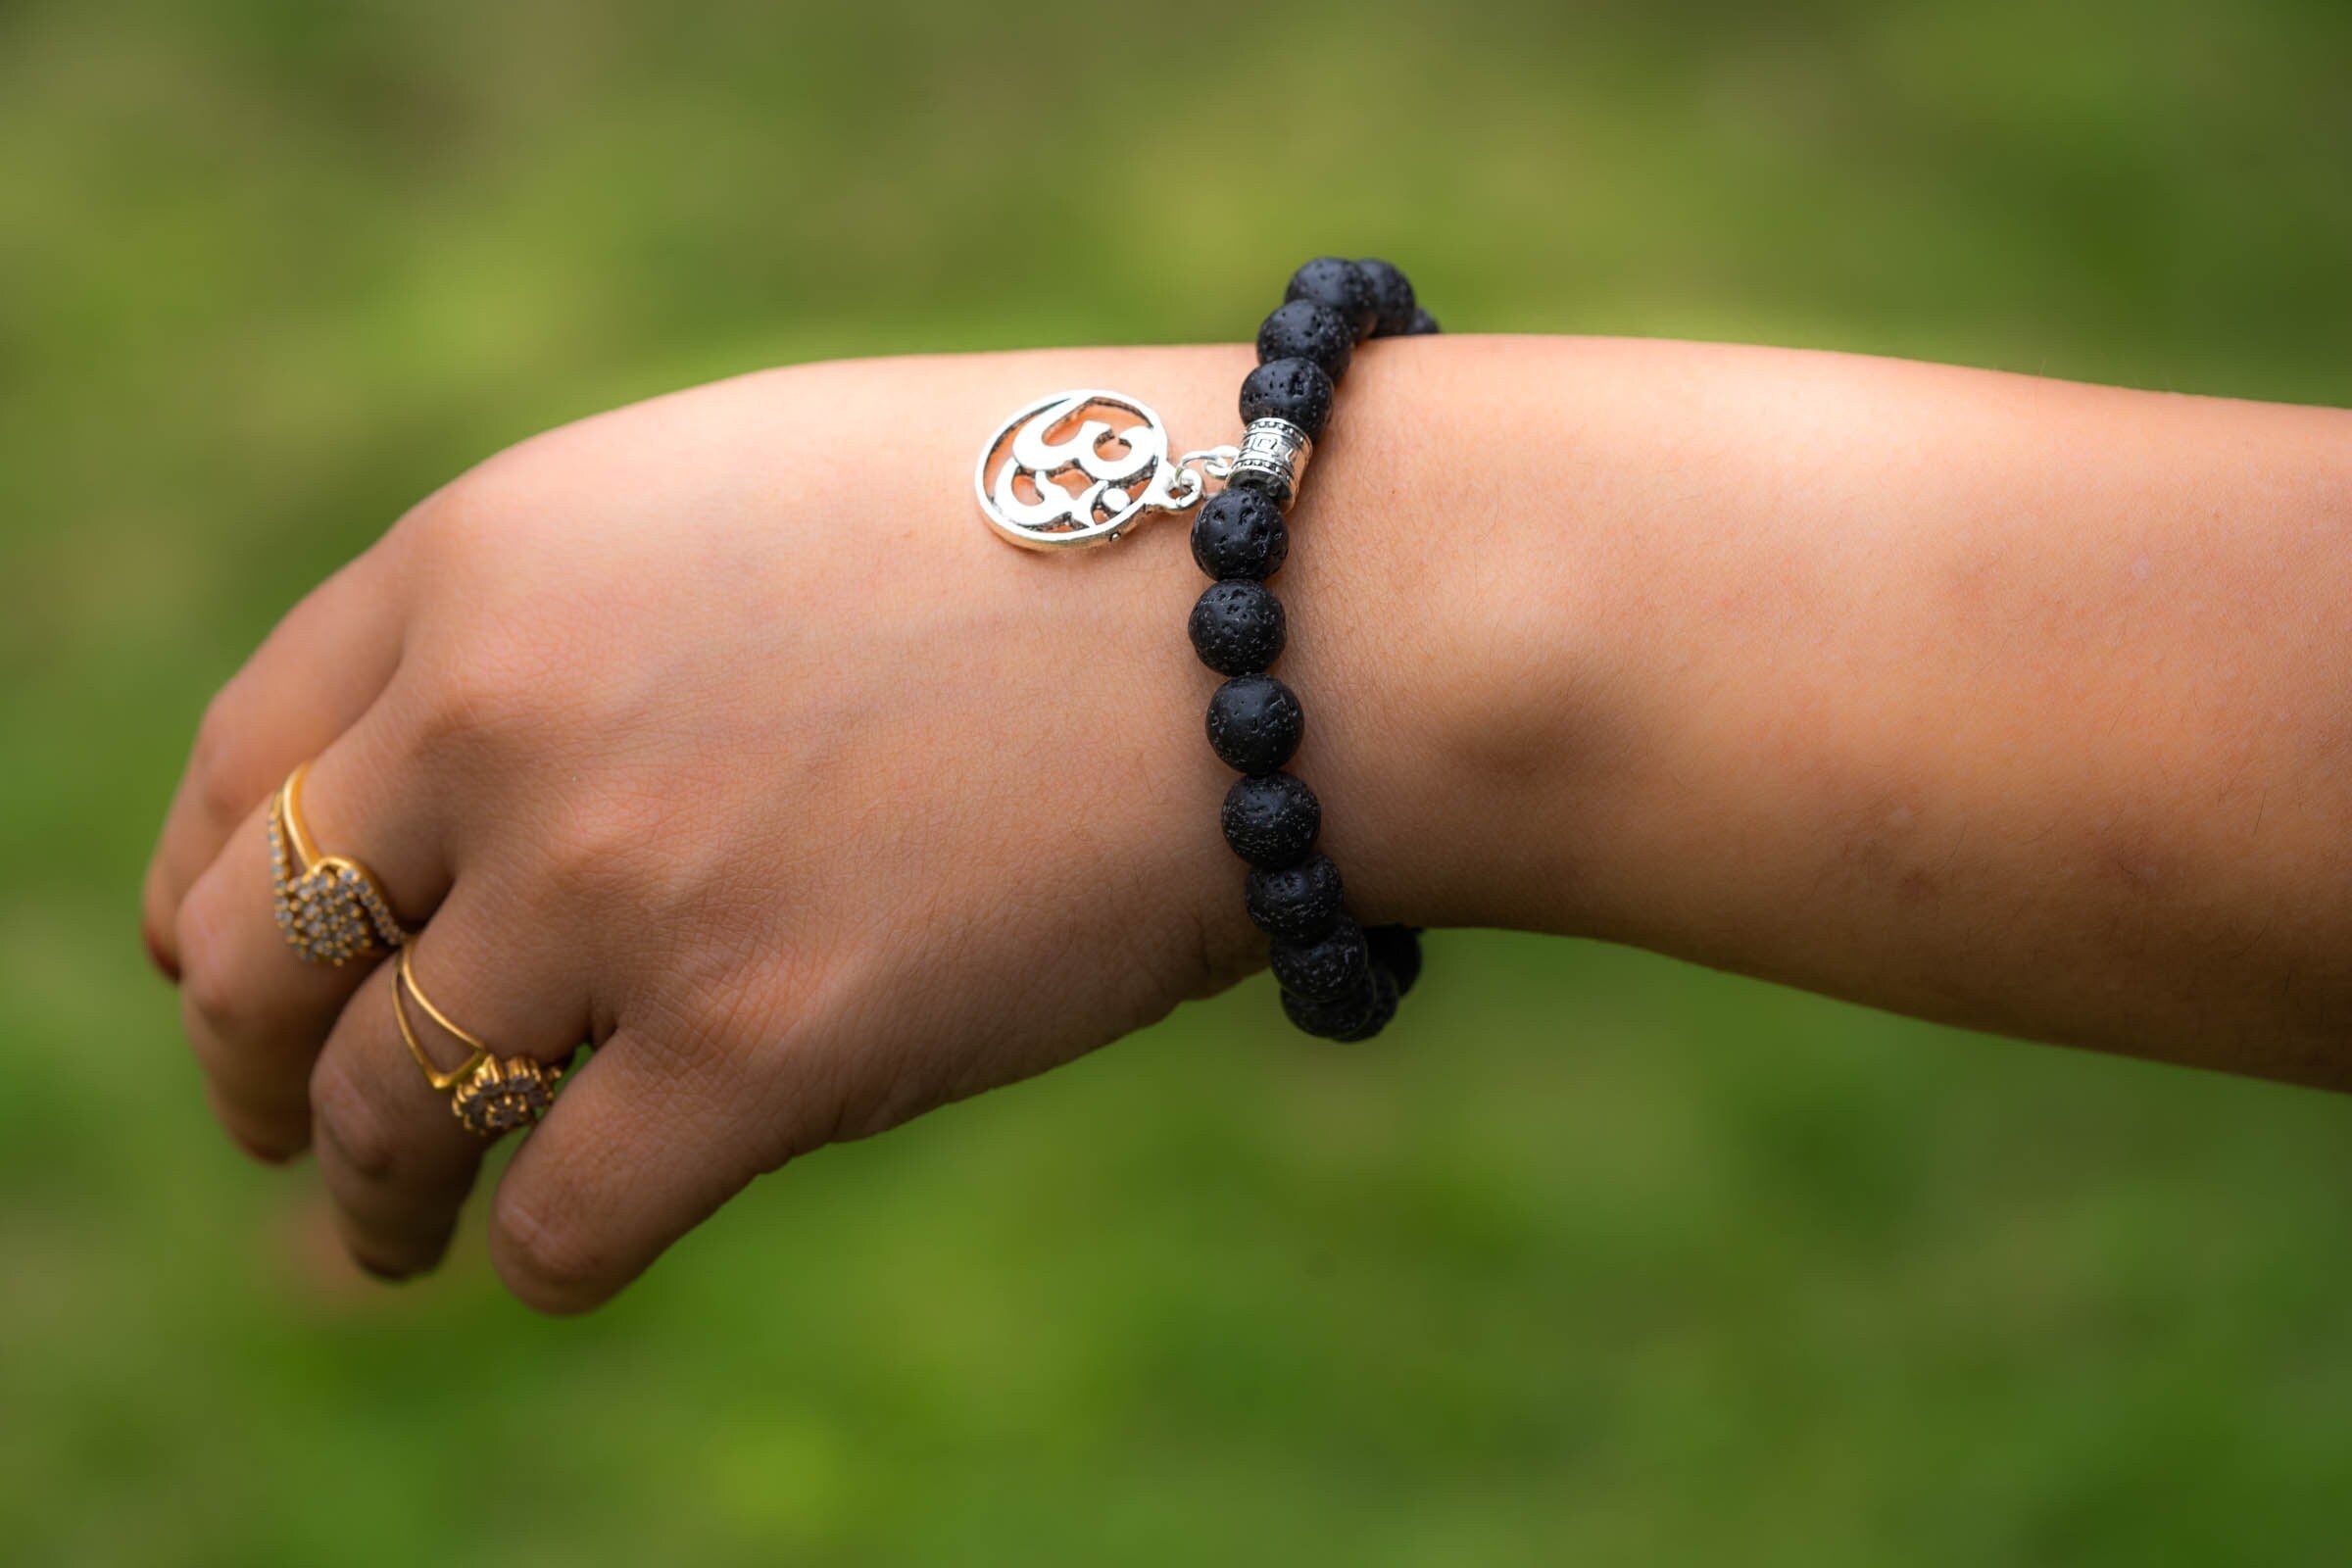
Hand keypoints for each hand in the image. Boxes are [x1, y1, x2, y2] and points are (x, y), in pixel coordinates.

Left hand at [140, 345, 1455, 1309]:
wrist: (1274, 608)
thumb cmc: (1044, 528)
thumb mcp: (736, 498)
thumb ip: (566, 620)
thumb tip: (460, 788)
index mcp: (491, 555)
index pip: (246, 766)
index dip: (209, 899)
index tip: (226, 970)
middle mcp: (511, 723)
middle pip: (266, 958)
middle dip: (254, 1068)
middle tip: (292, 1128)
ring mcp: (629, 893)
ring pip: (391, 1111)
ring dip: (375, 1194)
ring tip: (396, 1233)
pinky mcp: (765, 1054)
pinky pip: (566, 1222)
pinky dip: (543, 1257)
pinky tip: (562, 1251)